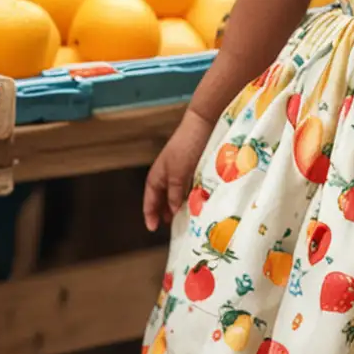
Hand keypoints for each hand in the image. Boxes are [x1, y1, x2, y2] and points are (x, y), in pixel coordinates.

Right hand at [143, 108, 213, 231]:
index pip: (150, 199)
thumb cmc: (186, 147)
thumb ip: (173, 193)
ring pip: (174, 193)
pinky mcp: (192, 167)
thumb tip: (171, 211)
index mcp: (157, 176)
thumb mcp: (178, 174)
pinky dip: (187, 197)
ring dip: (176, 205)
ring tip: (181, 218)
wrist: (203, 125)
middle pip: (161, 197)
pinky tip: (195, 203)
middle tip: (168, 227)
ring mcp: (179, 170)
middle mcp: (166, 174)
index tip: (152, 229)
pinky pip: (186, 187)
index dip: (150, 214)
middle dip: (162, 212)